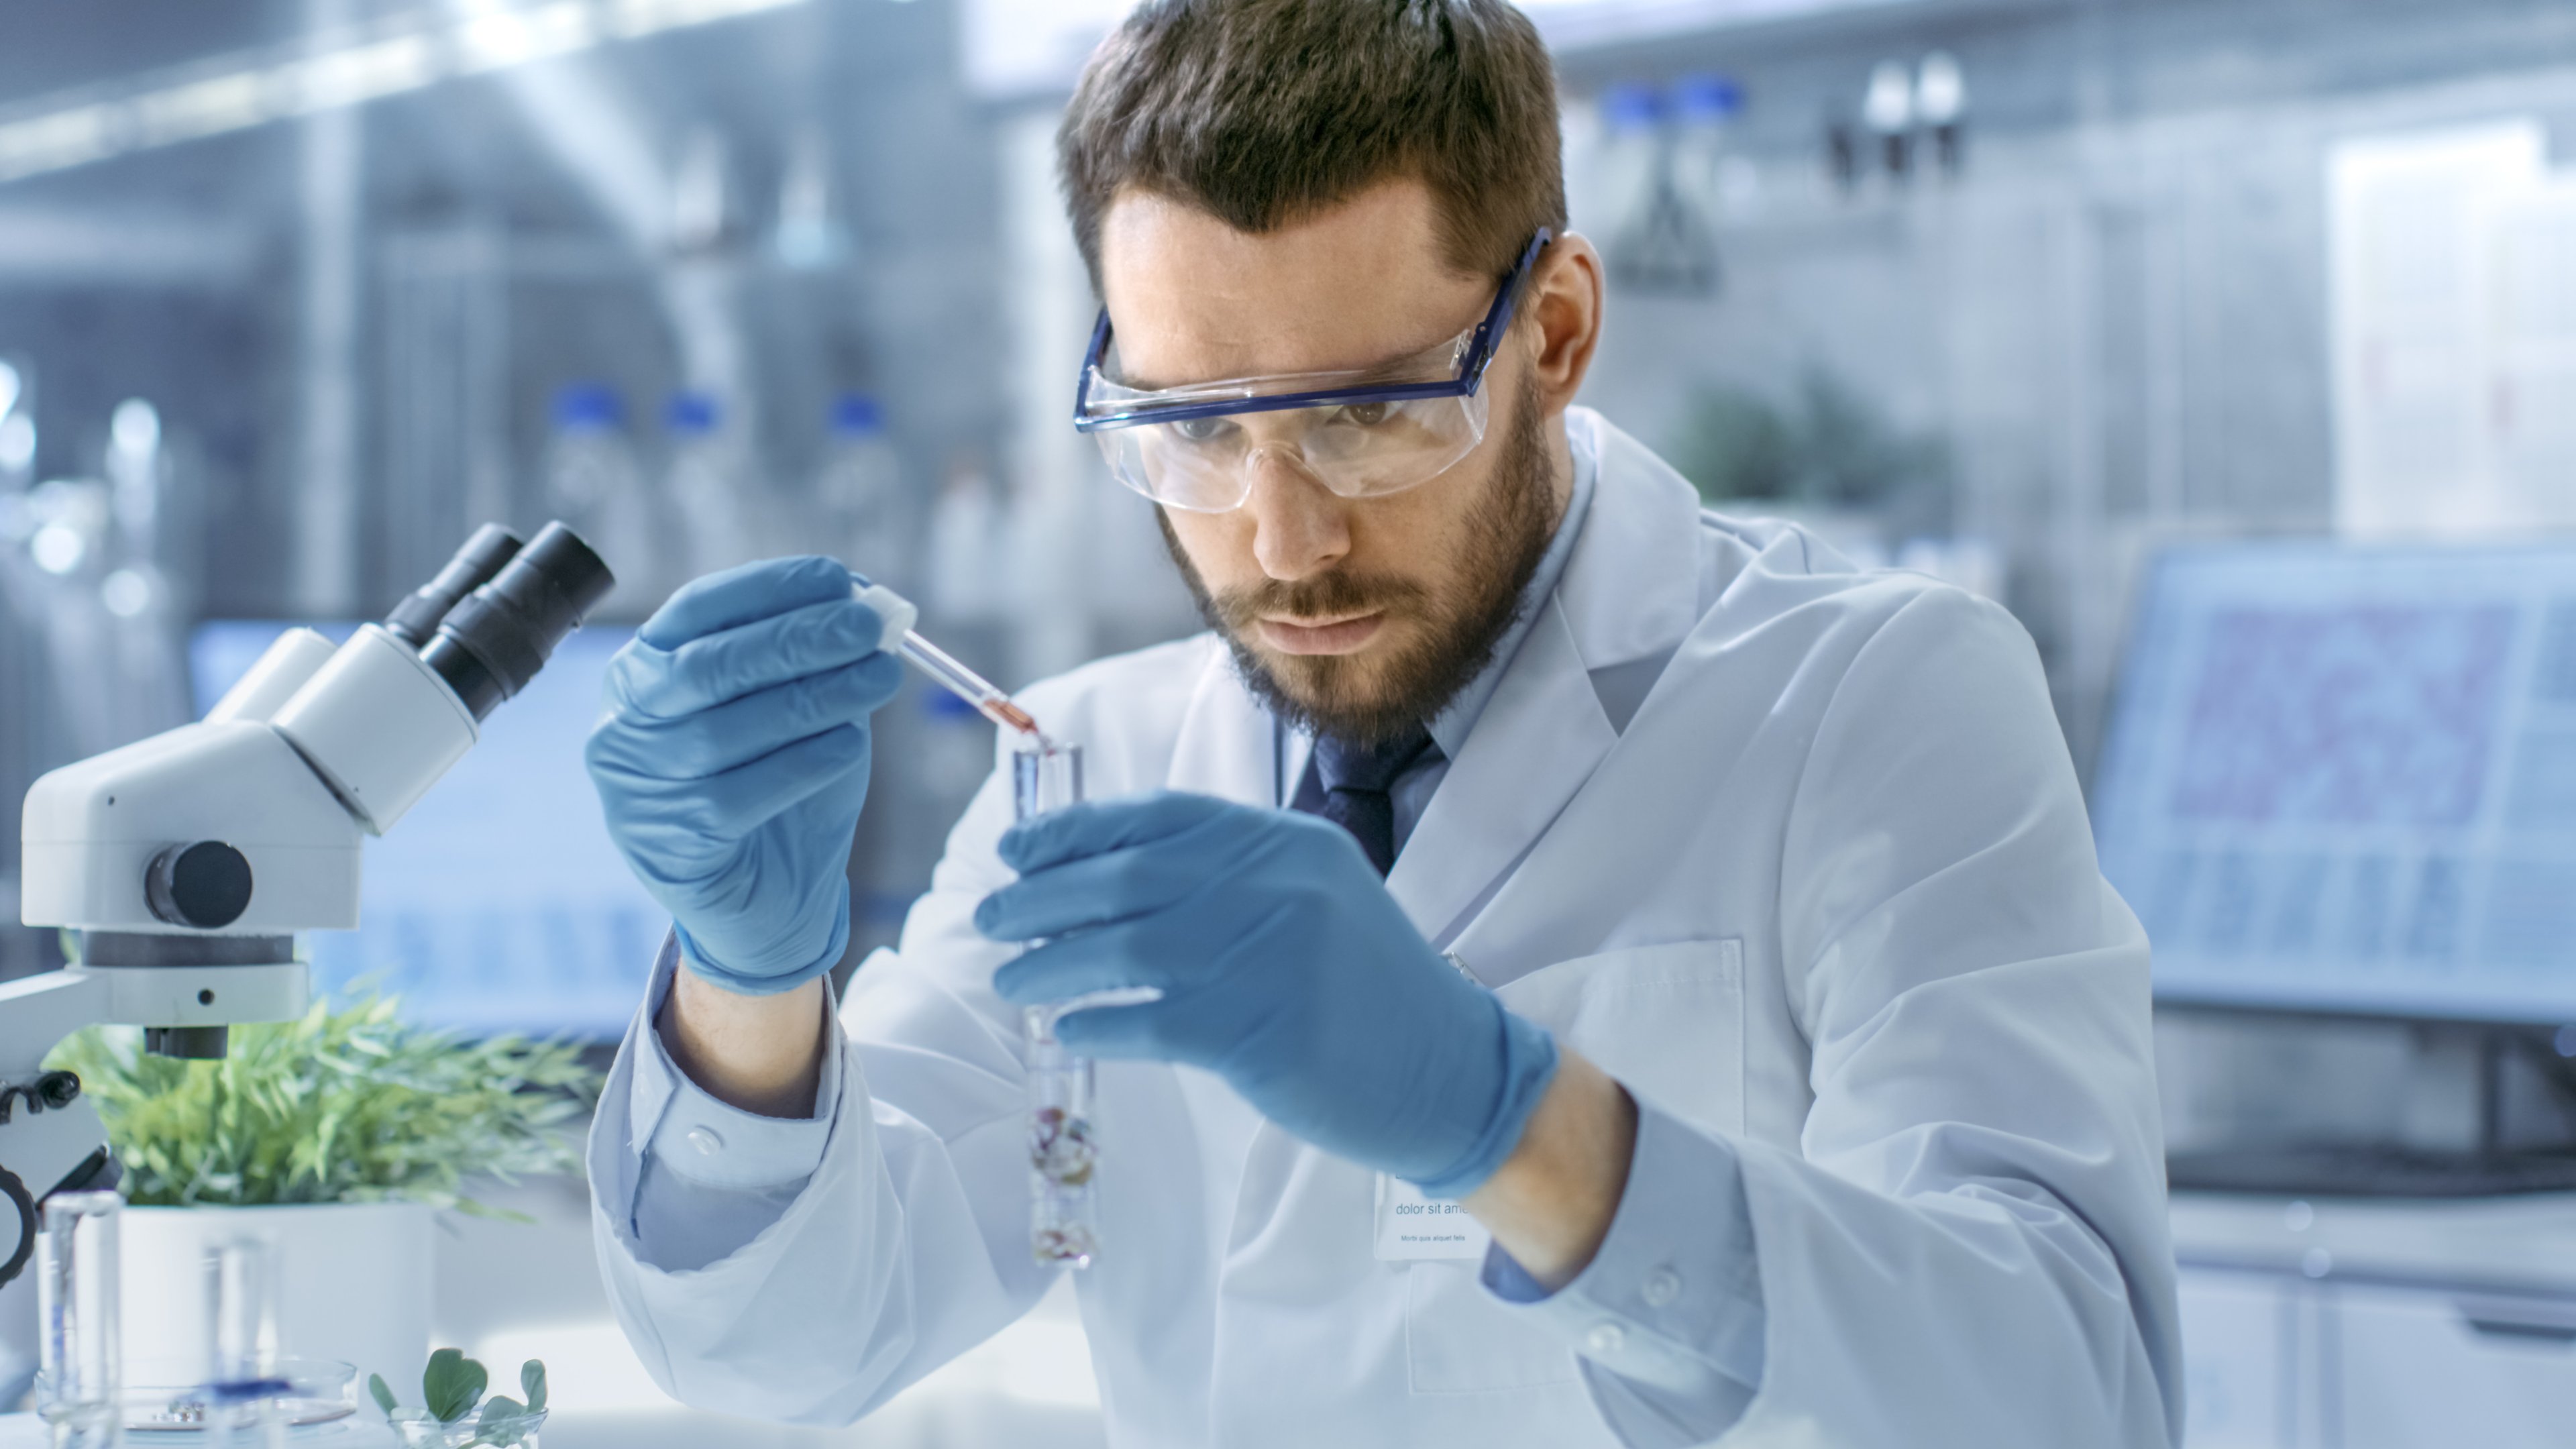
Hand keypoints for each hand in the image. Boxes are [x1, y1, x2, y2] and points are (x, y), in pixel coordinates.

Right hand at [586, 556, 902, 994]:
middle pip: (709, 666)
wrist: (762, 903)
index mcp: (643, 673)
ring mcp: (639, 789)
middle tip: (869, 626)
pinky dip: (804, 762)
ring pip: (728, 729)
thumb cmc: (776, 787)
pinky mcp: (671, 847)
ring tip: (880, 677)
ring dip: (816, 696)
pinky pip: (743, 794)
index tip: (837, 577)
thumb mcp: (791, 712)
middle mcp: (626, 726)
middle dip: (797, 638)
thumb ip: (811, 660)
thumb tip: (865, 604)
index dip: (767, 588)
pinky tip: (848, 743)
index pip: (695, 611)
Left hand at [975, 793, 1558, 1195]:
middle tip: (990, 915)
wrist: (1450, 1068)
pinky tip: (1065, 1028)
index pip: (1157, 817)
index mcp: (1285, 841)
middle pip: (1127, 877)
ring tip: (1008, 977)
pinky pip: (1150, 1021)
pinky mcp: (1262, 1031)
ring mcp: (1269, 955)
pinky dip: (1097, 1022)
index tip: (1016, 848)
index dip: (1075, 831)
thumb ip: (1229, 874)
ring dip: (1052, 961)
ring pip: (1126, 948)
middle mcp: (1276, 884)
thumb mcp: (1312, 897)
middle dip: (1042, 895)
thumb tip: (1106, 873)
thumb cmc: (1367, 987)